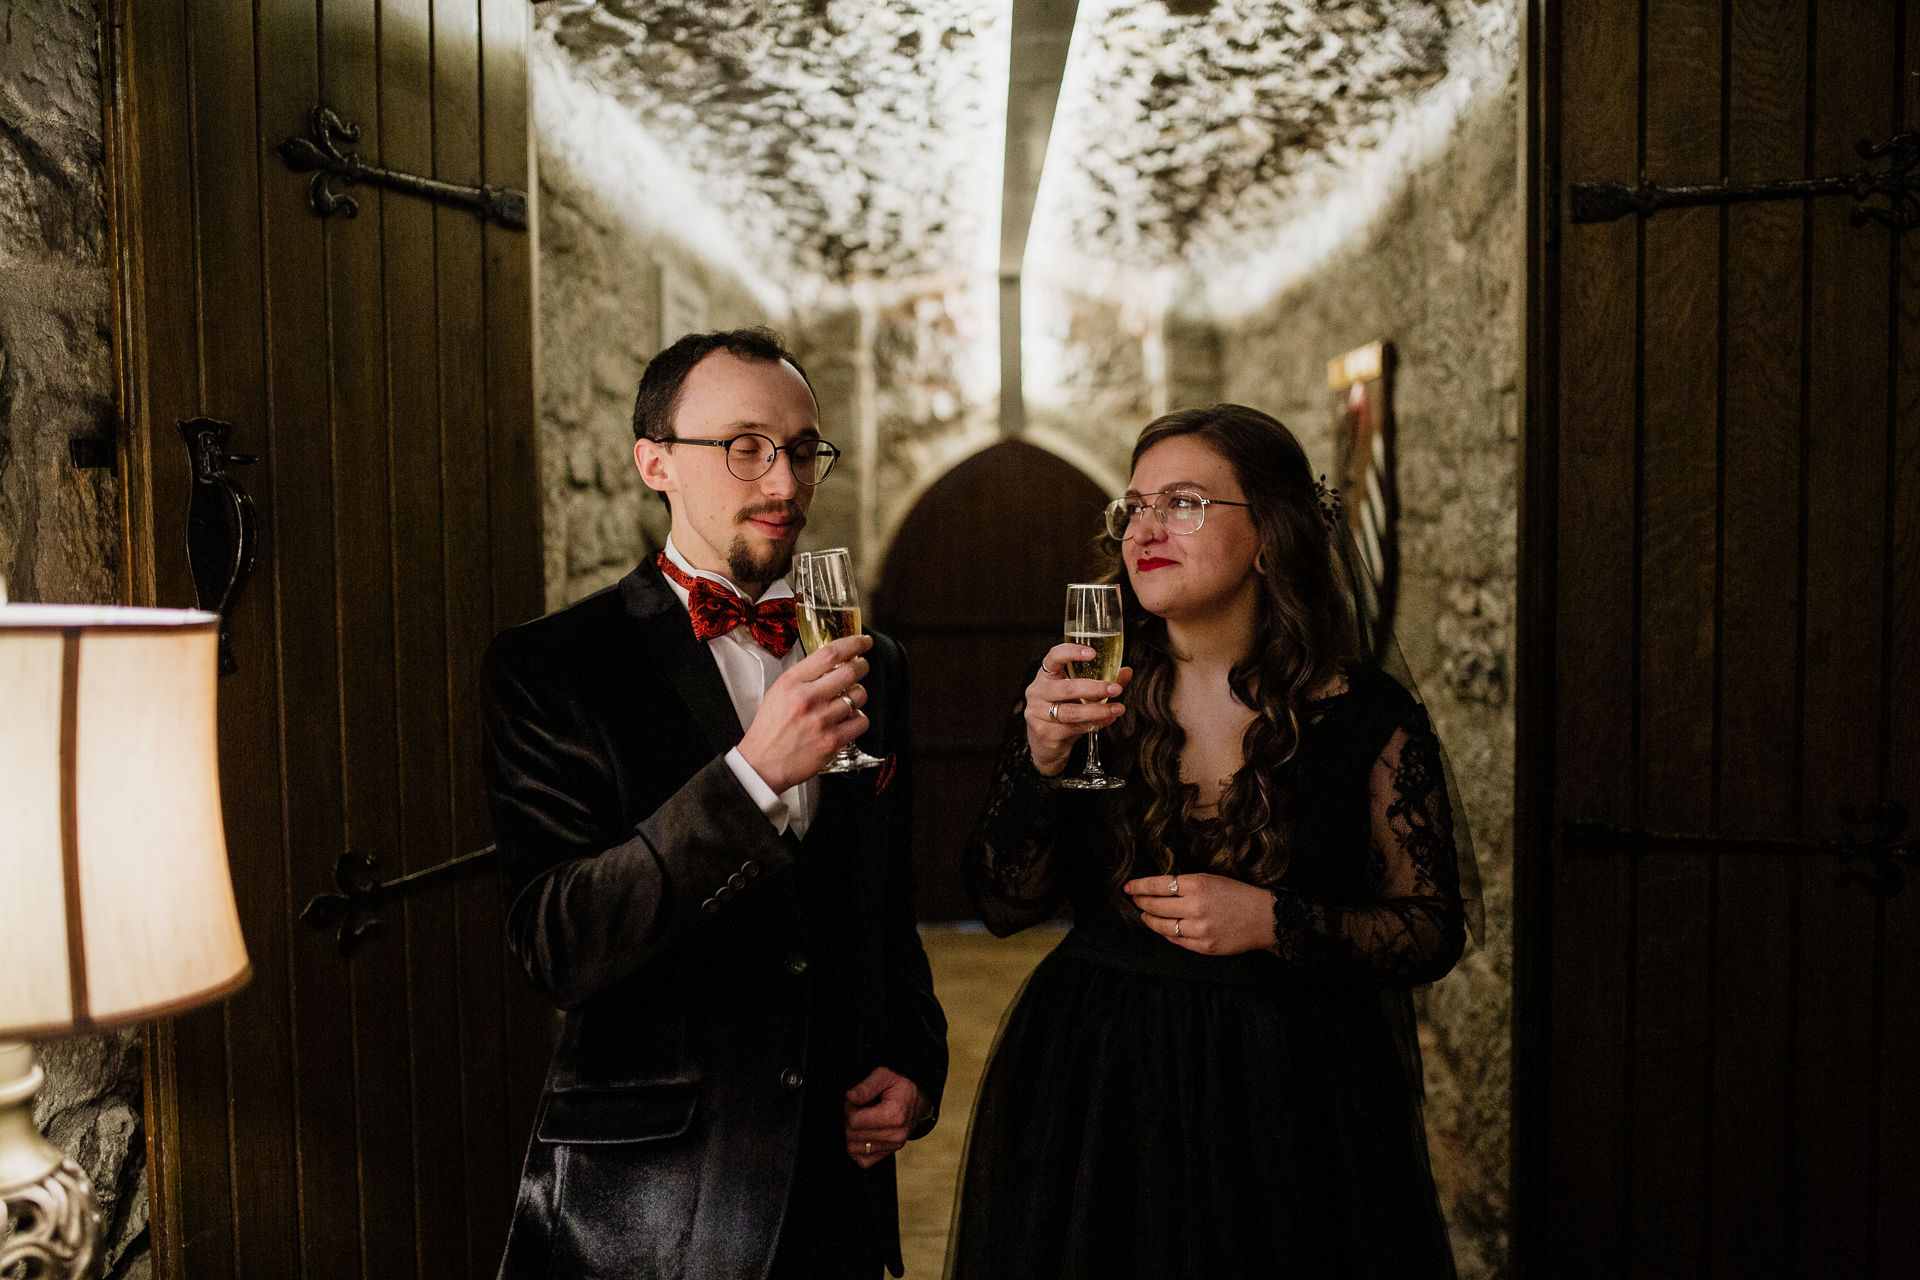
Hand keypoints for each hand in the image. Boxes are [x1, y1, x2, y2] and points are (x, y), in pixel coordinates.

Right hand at [737, 634, 872, 793]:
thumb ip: (804, 677)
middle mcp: (806, 699)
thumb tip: (833, 663)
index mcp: (791, 683)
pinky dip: (858, 719)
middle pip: (850, 671)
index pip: (829, 653)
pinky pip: (861, 721)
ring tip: (847, 701)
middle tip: (861, 668)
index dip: (853, 643)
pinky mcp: (832, 741)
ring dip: (858, 696)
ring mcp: (821, 721)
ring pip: (859, 696)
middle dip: (862, 667)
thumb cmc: (770, 730)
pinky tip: (847, 721)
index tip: (863, 642)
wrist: (762, 764)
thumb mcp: (778, 692)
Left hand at [844, 1066, 926, 1168]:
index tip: (856, 1099)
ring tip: (863, 1118)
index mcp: (894, 1116)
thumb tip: (851, 1097)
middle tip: (859, 1107)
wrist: (918, 1100)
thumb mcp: (884, 1075)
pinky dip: (858, 1148)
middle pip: (852, 1135)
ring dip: (853, 1133)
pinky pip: (863, 1160)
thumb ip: (867, 1086)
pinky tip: (864, 1132)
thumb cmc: (901, 1087)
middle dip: (850, 1119)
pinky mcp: (889, 1153)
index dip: (849, 1108)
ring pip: (854, 1149)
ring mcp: (893, 1146)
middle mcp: (895, 1135)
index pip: (855, 1122)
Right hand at [1025, 643, 1130, 776]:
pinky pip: (1072, 728)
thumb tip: (1127, 672)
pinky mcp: (1044, 733)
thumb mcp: (1080, 694)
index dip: (1071, 652)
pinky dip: (1094, 724)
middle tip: (1116, 689)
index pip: (1054, 657)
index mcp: (1046, 675)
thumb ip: (1102, 681)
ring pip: (1071, 712)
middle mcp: (1037, 691)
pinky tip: (1107, 720)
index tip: (1092, 653)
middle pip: (1066, 688)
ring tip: (1117, 709)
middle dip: (1094, 688)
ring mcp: (1037, 713)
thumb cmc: (1063, 710)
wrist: (1046, 744)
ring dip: (1098, 710)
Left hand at [1124, 872, 1277, 956]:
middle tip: (1135, 900)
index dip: (1139, 886)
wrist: (1264, 918)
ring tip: (1145, 915)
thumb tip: (1158, 889)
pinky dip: (1166, 933)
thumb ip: (1186, 884)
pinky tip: (1164, 927)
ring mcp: (1199, 929)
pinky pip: (1176, 940)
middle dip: (1141, 902)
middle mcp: (1195, 906)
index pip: (1158, 885)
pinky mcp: (1203, 946)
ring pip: (1162, 926)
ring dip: (1150, 920)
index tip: (1128, 887)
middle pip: (1155, 906)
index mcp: (1197, 884)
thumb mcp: (1212, 879)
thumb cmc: (1239, 894)